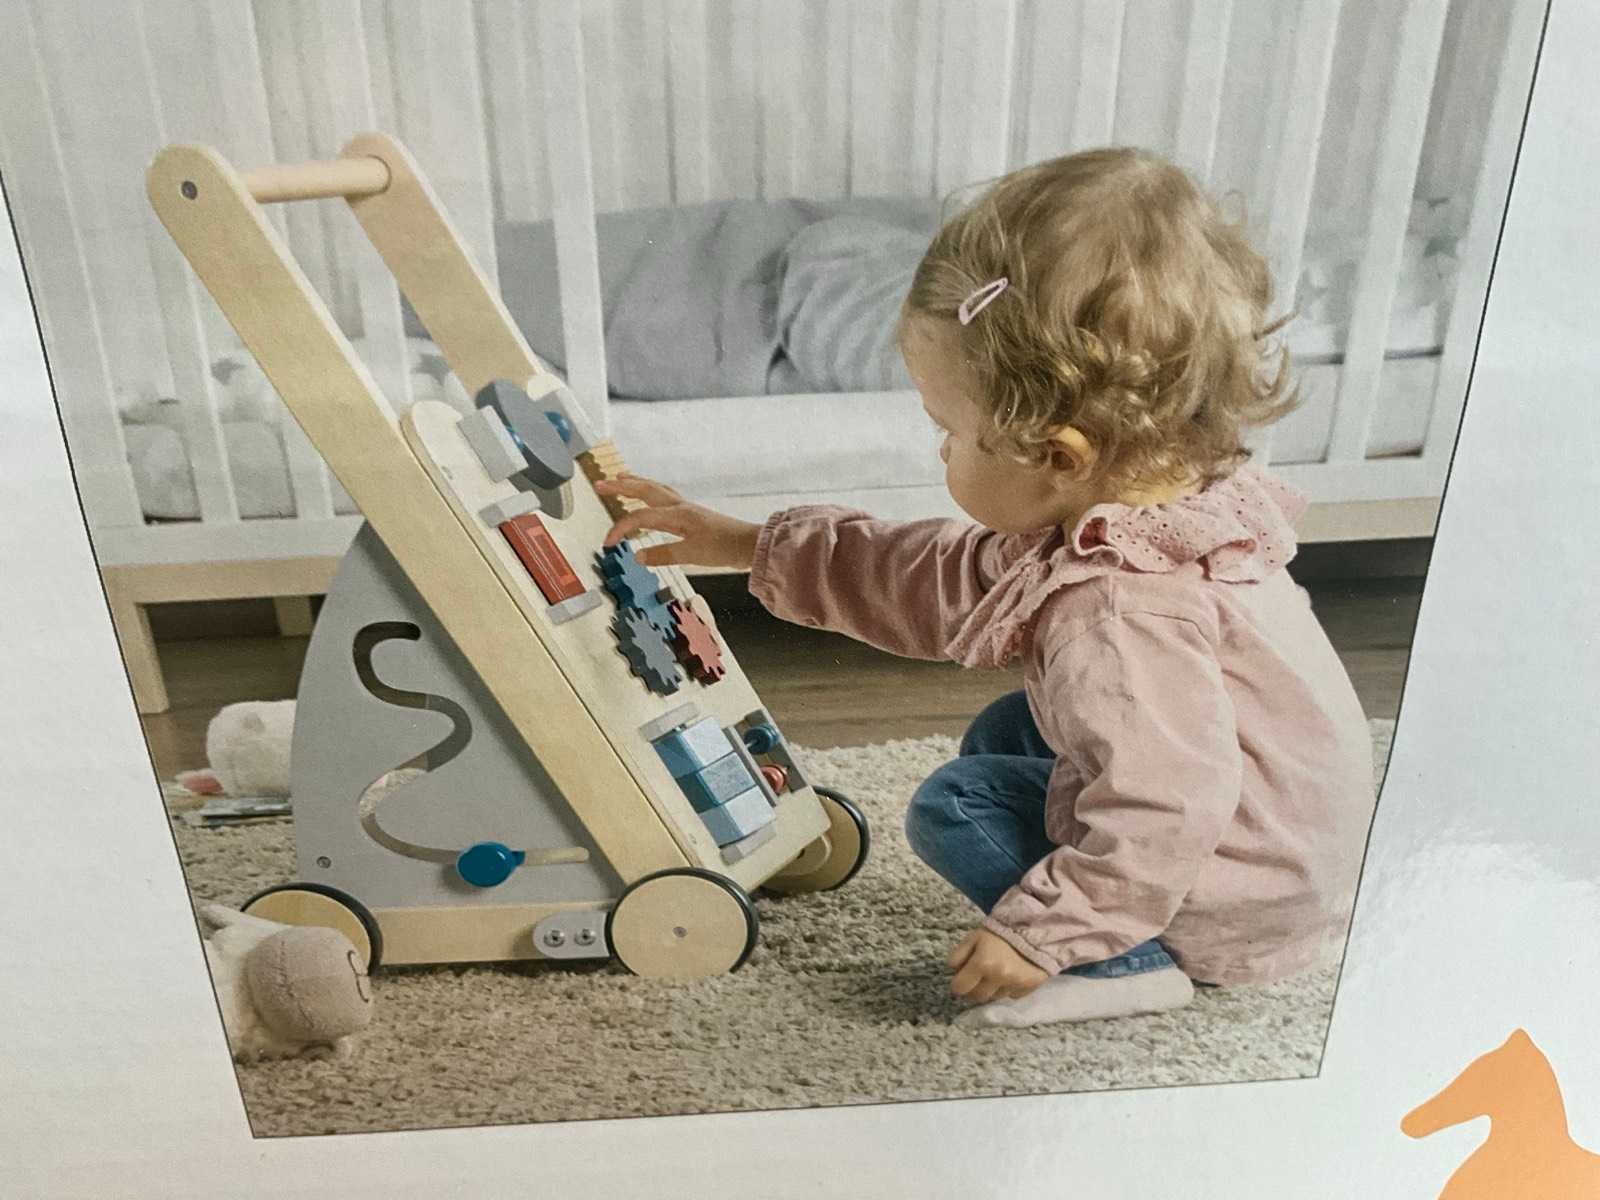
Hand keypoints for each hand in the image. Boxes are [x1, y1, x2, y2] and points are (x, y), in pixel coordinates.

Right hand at [595, 475, 762, 569]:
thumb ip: (663, 554)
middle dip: (621, 487)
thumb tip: (637, 556)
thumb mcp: (692, 555)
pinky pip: (665, 495)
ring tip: (620, 478)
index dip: (621, 528)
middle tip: (600, 483)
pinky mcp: (691, 512)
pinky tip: (649, 495)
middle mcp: (680, 506)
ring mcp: (686, 507)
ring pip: (655, 489)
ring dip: (636, 483)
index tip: (607, 543)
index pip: (640, 517)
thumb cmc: (724, 548)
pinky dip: (651, 491)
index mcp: (677, 515)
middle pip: (645, 490)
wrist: (749, 544)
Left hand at [948, 928, 1050, 1003]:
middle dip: (972, 990)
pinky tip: (1008, 977)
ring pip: (994, 998)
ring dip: (990, 990)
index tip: (960, 979)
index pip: (960, 988)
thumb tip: (954, 972)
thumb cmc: (998, 932)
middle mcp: (998, 977)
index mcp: (982, 964)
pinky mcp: (1028, 987)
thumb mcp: (973, 938)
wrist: (1031, 928)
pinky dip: (1007, 989)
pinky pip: (1011, 996)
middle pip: (977, 997)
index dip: (957, 984)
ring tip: (993, 976)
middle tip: (975, 980)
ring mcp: (1014, 984)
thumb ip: (958, 955)